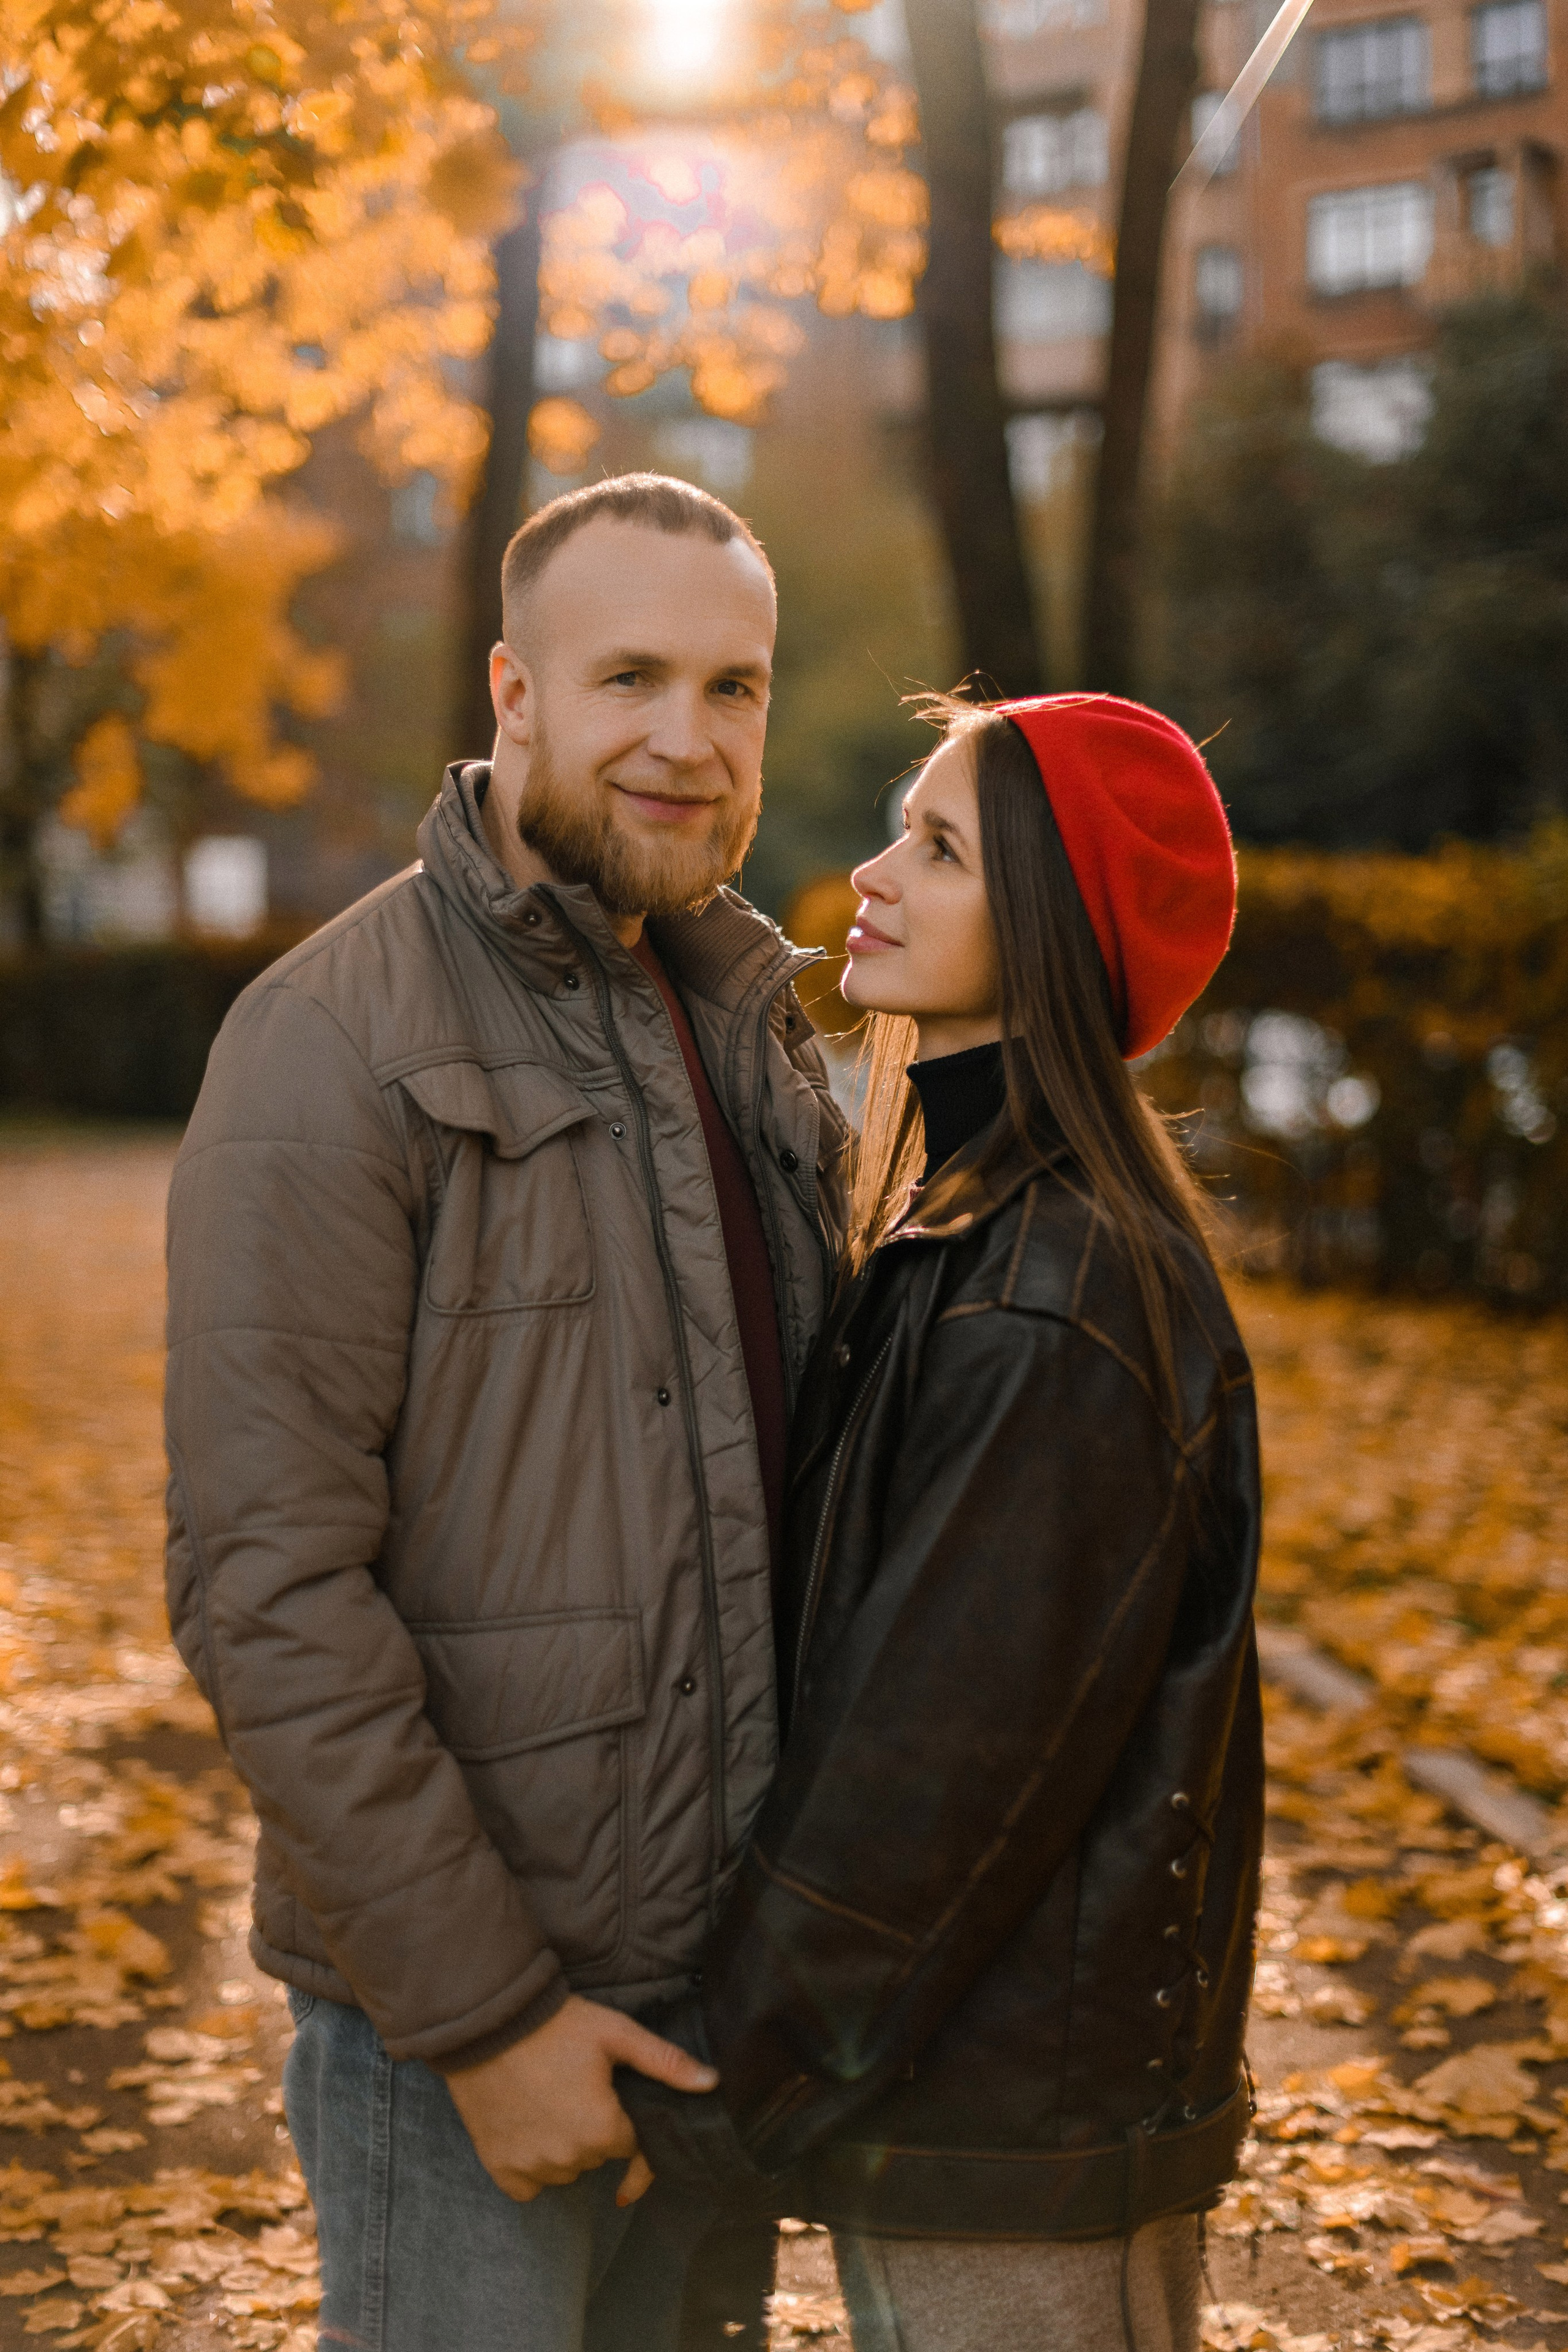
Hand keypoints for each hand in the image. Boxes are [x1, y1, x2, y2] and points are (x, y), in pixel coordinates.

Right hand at [443, 1993, 717, 2206]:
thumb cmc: (556, 2025)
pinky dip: (530, 2164)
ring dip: (563, 2146)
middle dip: (593, 2127)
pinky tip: (526, 2126)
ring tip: (548, 2100)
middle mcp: (570, 2159)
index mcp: (603, 2131)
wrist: (488, 2023)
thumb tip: (712, 2084)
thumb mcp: (616, 2034)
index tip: (611, 2106)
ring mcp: (533, 2168)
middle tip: (573, 2085)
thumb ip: (666, 2063)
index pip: (631, 2145)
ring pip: (564, 2169)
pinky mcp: (501, 2169)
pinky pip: (528, 2183)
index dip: (624, 2122)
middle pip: (596, 2155)